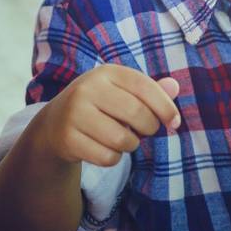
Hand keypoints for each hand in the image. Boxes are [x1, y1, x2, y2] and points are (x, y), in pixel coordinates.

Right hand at [33, 65, 181, 167]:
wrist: (55, 124)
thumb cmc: (100, 105)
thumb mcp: (123, 91)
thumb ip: (150, 90)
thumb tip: (175, 87)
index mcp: (106, 72)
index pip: (144, 86)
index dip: (166, 106)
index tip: (175, 122)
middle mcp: (87, 88)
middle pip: (137, 113)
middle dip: (149, 128)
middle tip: (144, 131)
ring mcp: (75, 113)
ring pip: (122, 139)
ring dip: (130, 145)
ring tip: (122, 138)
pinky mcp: (68, 139)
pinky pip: (107, 157)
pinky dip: (114, 158)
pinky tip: (104, 148)